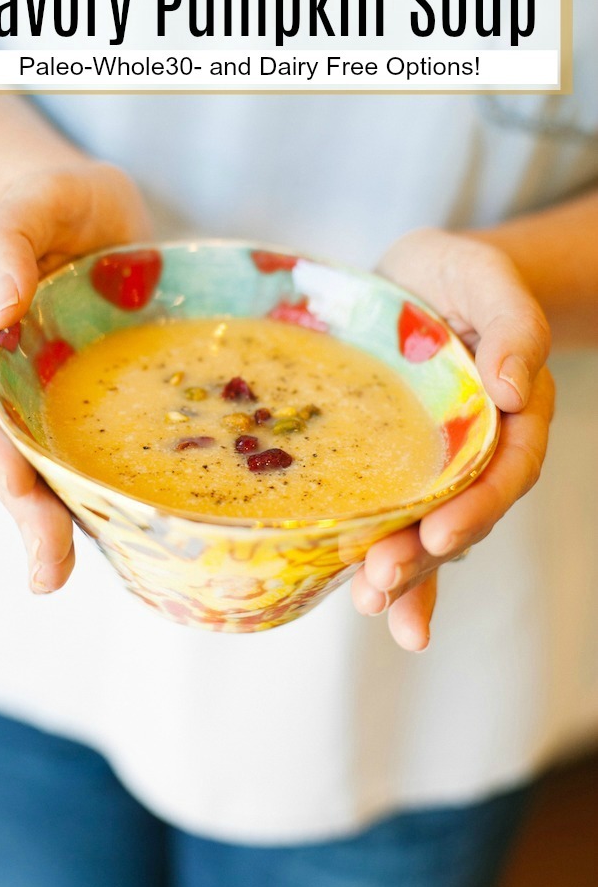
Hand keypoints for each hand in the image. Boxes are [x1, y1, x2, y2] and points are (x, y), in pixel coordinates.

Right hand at [0, 162, 151, 592]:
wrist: (96, 216)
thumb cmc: (61, 207)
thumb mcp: (36, 199)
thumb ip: (6, 237)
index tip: (16, 485)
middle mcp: (6, 381)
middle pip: (4, 452)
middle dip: (23, 510)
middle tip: (49, 569)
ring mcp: (48, 402)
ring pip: (45, 467)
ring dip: (56, 524)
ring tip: (65, 575)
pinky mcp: (93, 412)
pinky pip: (93, 457)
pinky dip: (104, 498)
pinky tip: (133, 535)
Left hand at [351, 228, 554, 650]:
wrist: (415, 278)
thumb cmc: (452, 274)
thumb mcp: (484, 276)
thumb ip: (513, 324)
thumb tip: (516, 388)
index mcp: (512, 407)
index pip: (507, 467)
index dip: (478, 505)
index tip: (440, 534)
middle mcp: (481, 447)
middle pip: (466, 512)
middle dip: (428, 554)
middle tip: (383, 579)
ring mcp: (441, 467)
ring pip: (432, 529)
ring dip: (405, 572)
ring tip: (371, 599)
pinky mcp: (402, 473)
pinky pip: (404, 525)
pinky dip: (395, 571)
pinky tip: (378, 612)